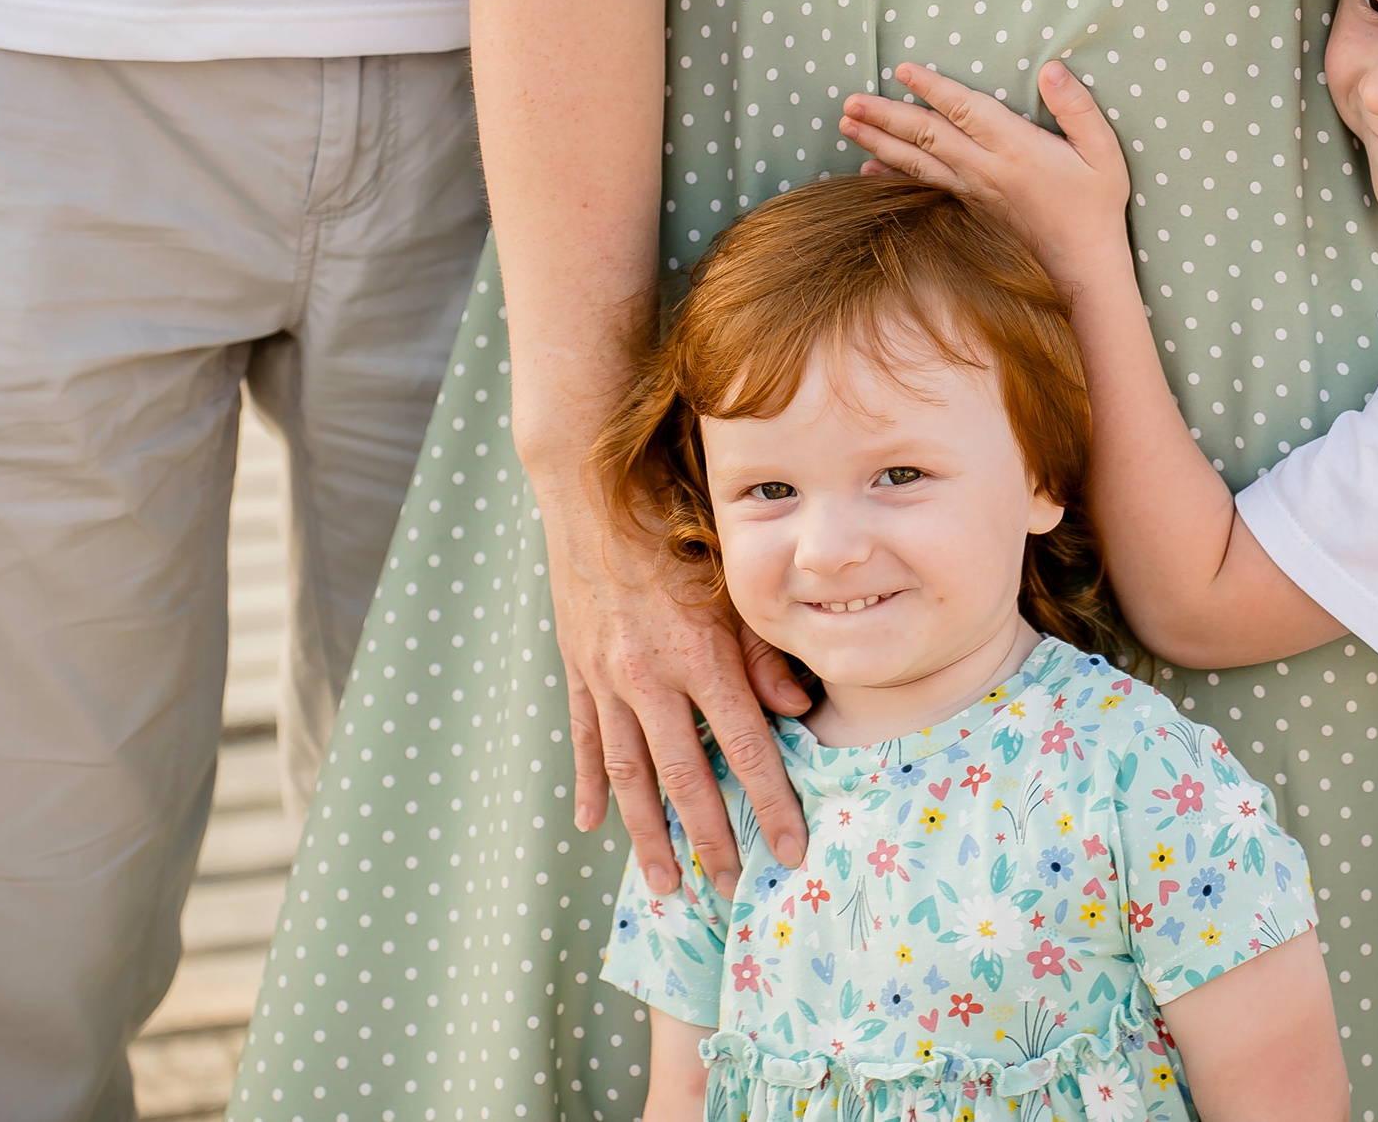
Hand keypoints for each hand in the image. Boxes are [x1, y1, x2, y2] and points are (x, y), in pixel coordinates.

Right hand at [534, 472, 810, 894]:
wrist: (589, 488)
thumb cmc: (676, 522)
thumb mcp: (732, 578)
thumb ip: (764, 647)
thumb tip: (799, 711)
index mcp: (699, 654)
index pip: (745, 748)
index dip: (771, 804)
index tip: (794, 849)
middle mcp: (649, 676)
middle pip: (686, 778)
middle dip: (714, 840)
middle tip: (735, 890)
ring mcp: (606, 678)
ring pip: (631, 775)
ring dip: (650, 834)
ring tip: (668, 884)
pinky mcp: (578, 669)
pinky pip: (585, 741)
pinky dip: (589, 786)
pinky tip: (593, 825)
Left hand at [837, 62, 1132, 285]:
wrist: (1083, 265)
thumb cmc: (1095, 204)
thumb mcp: (1102, 151)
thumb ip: (1077, 107)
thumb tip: (1052, 69)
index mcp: (1015, 148)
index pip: (965, 110)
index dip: (933, 88)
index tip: (903, 70)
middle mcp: (985, 169)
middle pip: (927, 135)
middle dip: (886, 117)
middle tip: (849, 102)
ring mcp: (973, 191)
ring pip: (917, 162)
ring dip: (878, 143)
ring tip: (846, 126)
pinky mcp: (969, 208)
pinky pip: (923, 189)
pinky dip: (891, 179)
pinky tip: (866, 173)